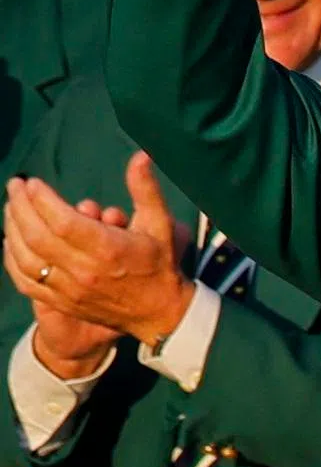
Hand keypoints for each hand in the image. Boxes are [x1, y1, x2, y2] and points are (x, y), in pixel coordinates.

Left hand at [4, 153, 194, 348]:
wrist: (158, 311)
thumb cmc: (160, 262)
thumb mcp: (160, 222)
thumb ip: (145, 188)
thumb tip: (141, 155)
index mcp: (108, 249)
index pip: (62, 222)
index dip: (42, 200)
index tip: (33, 182)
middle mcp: (84, 270)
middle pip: (37, 237)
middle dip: (21, 207)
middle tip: (15, 186)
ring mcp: (68, 289)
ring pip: (25, 259)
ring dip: (12, 230)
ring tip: (11, 207)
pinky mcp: (61, 302)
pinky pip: (25, 281)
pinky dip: (11, 260)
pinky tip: (9, 241)